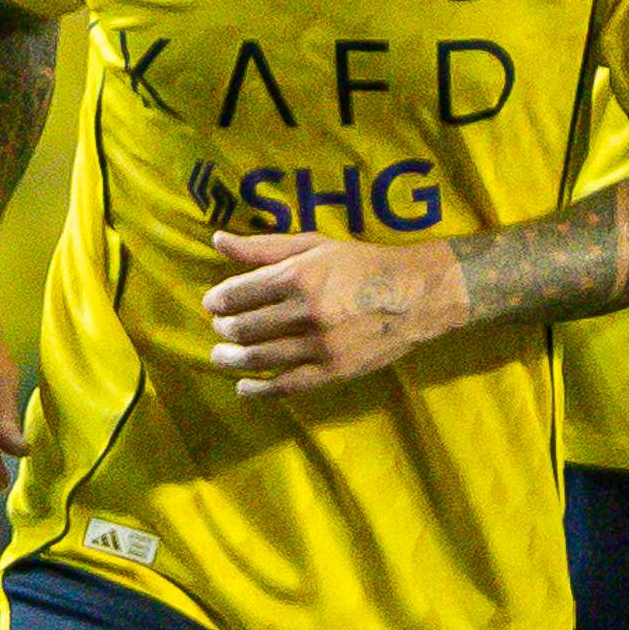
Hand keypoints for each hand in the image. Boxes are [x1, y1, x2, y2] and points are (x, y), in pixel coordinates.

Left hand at [202, 232, 468, 400]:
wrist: (416, 295)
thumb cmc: (361, 264)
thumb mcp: (313, 245)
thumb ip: (262, 246)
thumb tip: (217, 239)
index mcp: (299, 275)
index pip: (239, 293)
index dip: (218, 301)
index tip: (212, 305)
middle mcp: (307, 311)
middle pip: (245, 328)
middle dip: (224, 329)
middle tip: (220, 328)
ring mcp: (320, 345)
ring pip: (259, 358)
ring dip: (232, 359)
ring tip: (221, 355)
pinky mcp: (334, 371)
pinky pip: (286, 386)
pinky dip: (259, 390)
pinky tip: (244, 387)